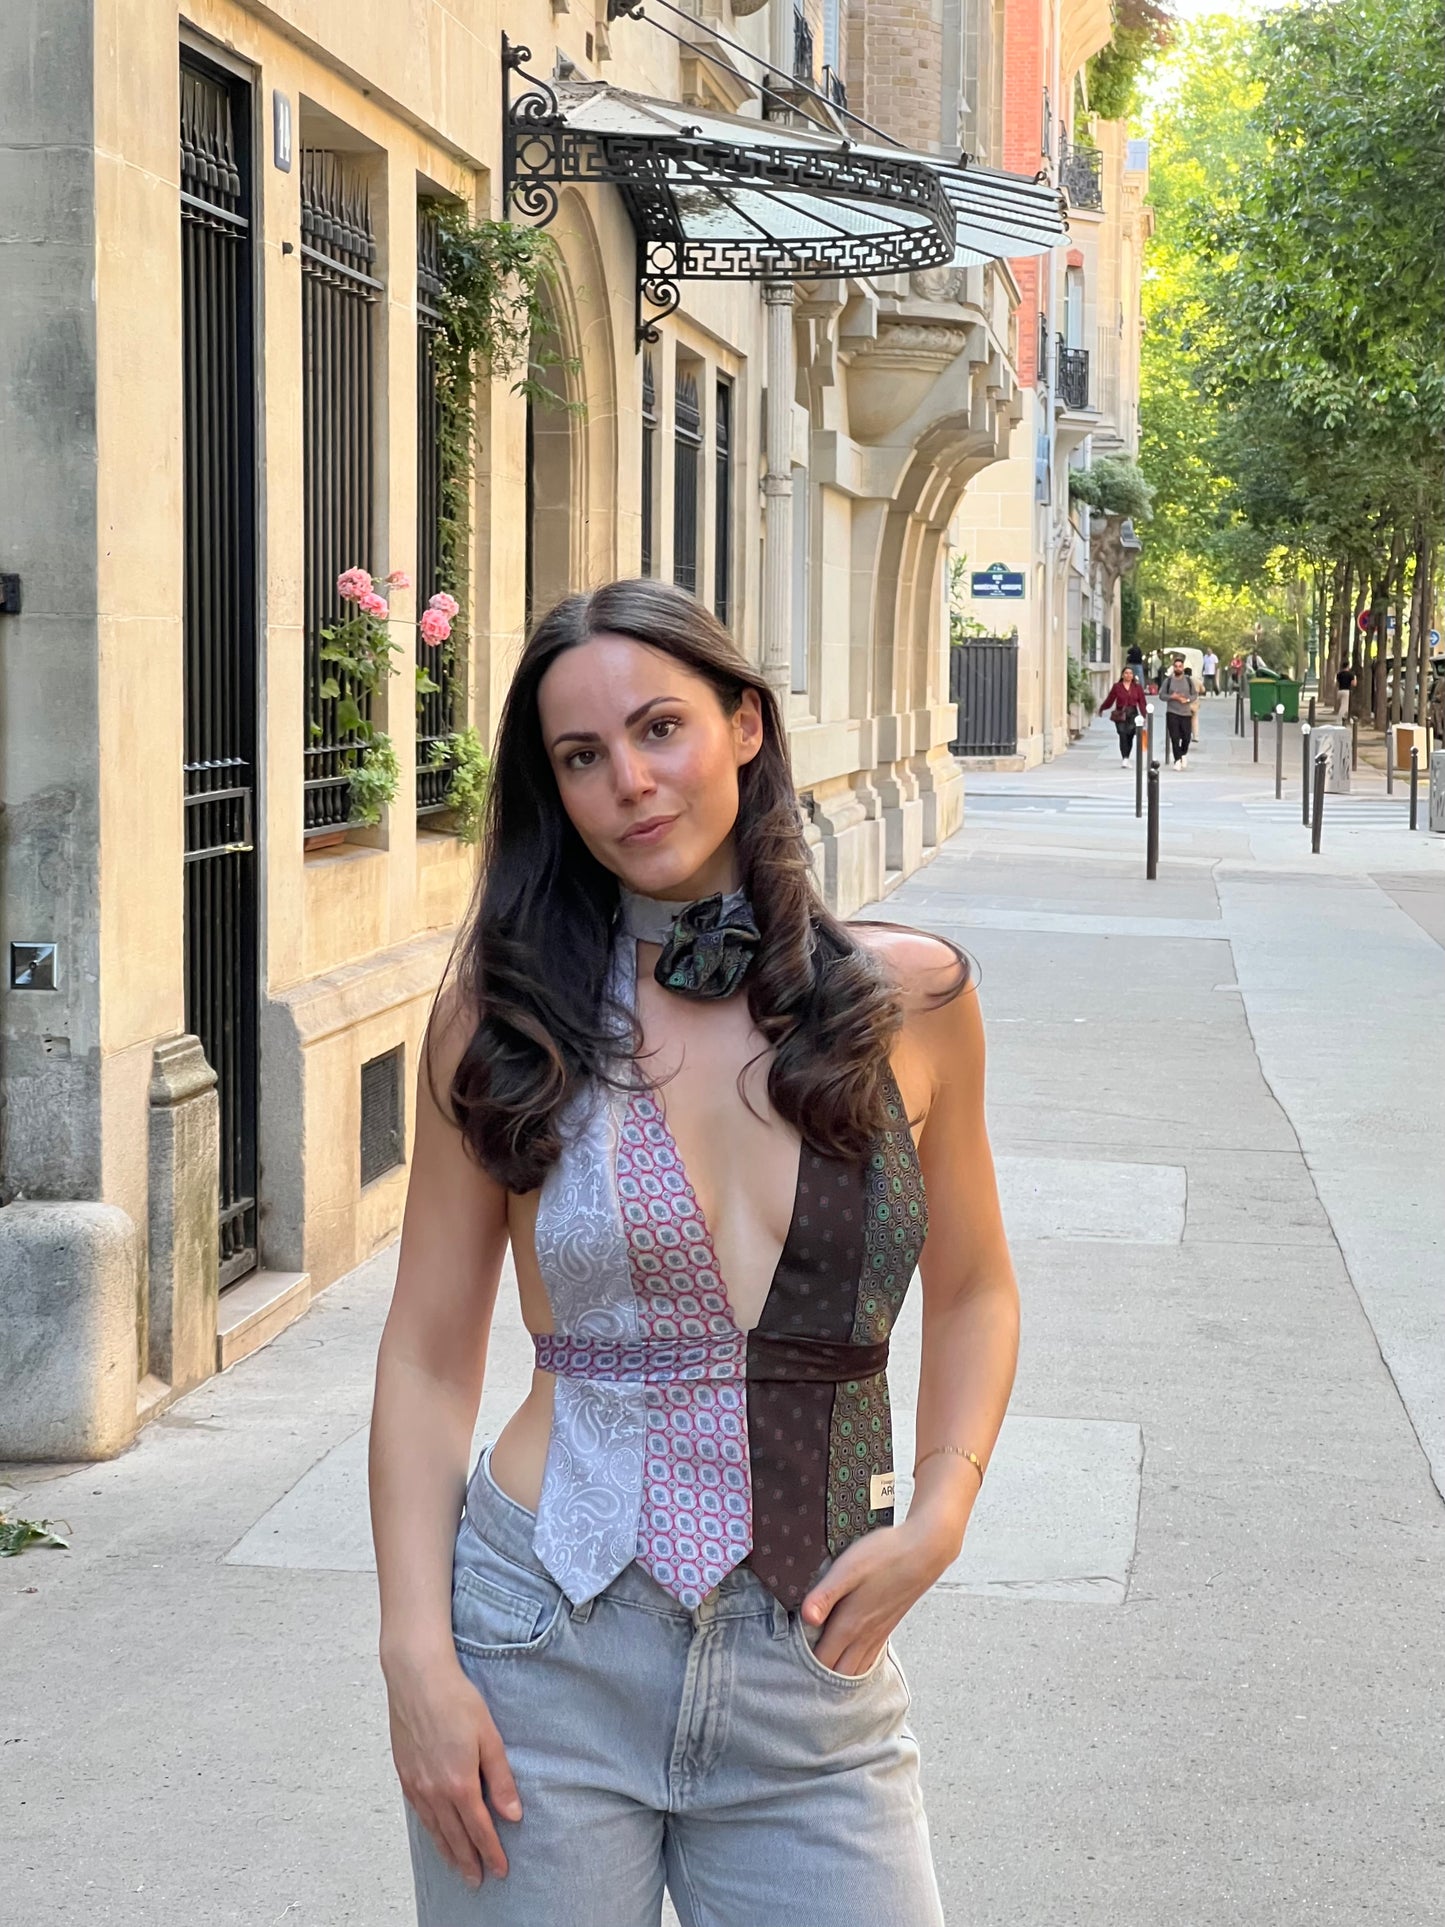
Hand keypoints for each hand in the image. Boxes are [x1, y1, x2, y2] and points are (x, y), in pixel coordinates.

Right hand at [385, 1648, 521, 1887]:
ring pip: (434, 1829)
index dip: (491, 1852)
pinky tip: (435, 1833)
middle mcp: (435, 1790)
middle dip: (468, 1861)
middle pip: (454, 1836)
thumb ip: (500, 1779)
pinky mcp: (404, 1774)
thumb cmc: (455, 1700)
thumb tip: (512, 1814)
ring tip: (457, 1867)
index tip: (500, 1870)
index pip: (479, 1830)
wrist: (417, 1678)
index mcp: (459, 1783)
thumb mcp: (489, 1737)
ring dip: (447, 1851)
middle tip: (477, 1881)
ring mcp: (416, 1784)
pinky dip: (430, 1830)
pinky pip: (419, 1813)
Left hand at [799, 1514, 960, 1675]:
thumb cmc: (886, 1555)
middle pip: (839, 1674)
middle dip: (818, 1681)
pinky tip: (849, 1663)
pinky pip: (869, 1659)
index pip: (822, 1661)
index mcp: (851, 1624)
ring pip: (856, 1671)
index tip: (787, 1668)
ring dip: (837, 1678)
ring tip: (819, 1678)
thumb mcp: (848, 1568)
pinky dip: (856, 1668)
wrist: (925, 1551)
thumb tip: (806, 1617)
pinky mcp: (887, 1626)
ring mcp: (879, 1633)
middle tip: (798, 1678)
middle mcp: (865, 1635)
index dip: (803, 1670)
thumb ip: (825, 1594)